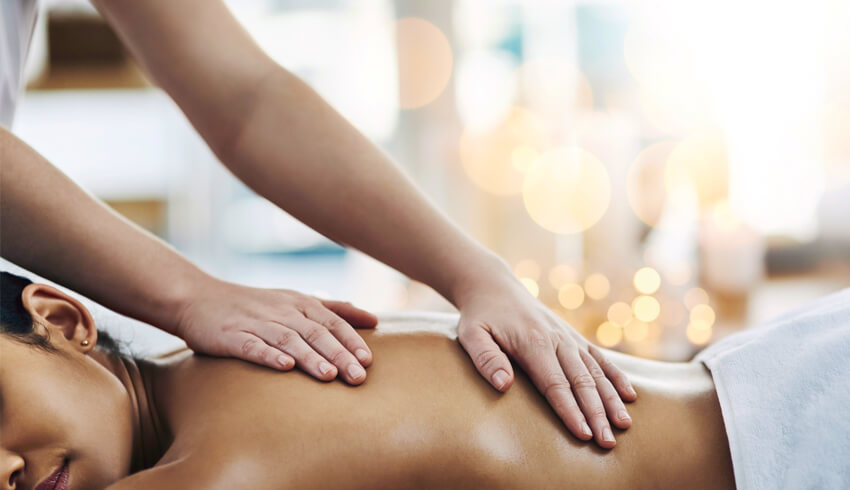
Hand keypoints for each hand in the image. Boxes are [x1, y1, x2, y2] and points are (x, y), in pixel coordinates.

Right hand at [175, 279, 377, 383]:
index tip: (368, 361)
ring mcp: (256, 323)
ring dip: (310, 357)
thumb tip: (373, 319)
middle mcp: (281, 311)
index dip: (351, 340)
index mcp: (299, 303)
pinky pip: (252, 346)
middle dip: (339, 355)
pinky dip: (269, 355)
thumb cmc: (255, 304)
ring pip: (288, 339)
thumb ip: (334, 309)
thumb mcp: (296, 300)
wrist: (198, 298)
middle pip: (315, 332)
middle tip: (358, 377)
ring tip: (329, 375)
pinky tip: (284, 367)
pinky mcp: (230, 336)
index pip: (331, 321)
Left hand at [456, 276, 636, 447]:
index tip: (583, 435)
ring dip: (611, 399)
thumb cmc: (480, 316)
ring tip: (624, 425)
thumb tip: (504, 386)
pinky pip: (600, 358)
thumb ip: (486, 359)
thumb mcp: (471, 335)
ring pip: (596, 372)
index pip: (555, 384)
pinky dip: (616, 376)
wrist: (494, 286)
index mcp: (533, 343)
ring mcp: (569, 337)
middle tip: (608, 443)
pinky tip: (630, 396)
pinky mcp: (574, 337)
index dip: (570, 411)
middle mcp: (557, 340)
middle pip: (581, 382)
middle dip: (597, 413)